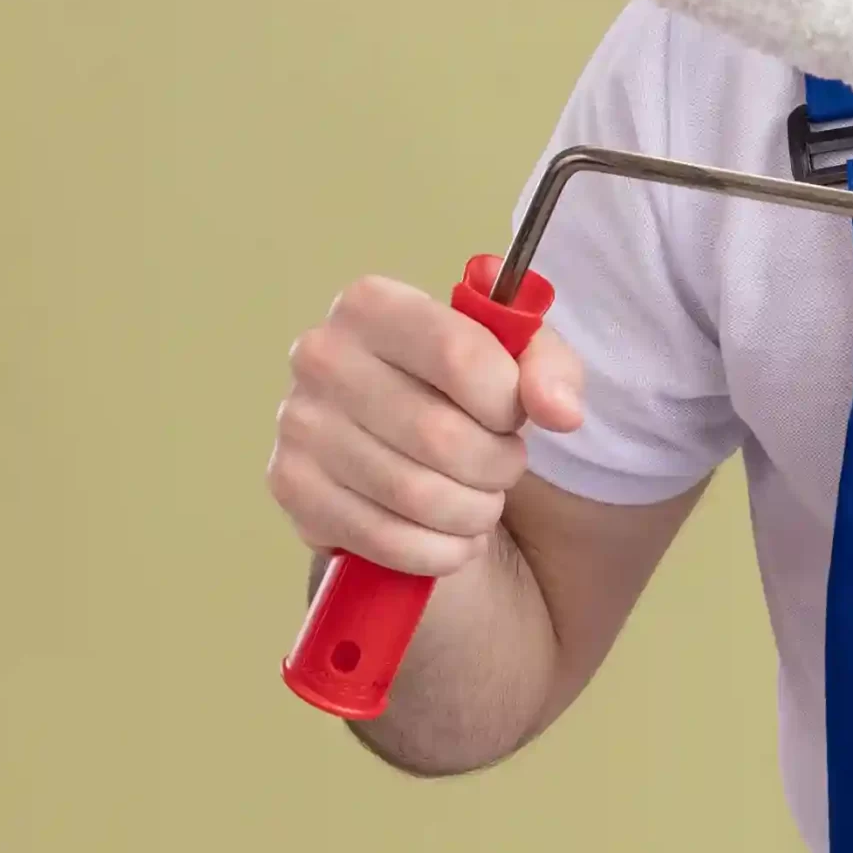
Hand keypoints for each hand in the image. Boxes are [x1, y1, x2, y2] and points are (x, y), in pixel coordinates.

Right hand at [267, 274, 585, 574]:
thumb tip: (561, 411)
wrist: (397, 437)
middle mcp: (322, 356)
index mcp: (372, 303)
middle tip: (504, 466)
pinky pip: (384, 538)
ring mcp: (298, 425)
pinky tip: (453, 536)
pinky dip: (438, 550)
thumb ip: (550, 369)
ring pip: (415, 494)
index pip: (459, 354)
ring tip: (482, 499)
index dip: (507, 400)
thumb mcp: (517, 357)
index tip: (516, 414)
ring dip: (473, 511)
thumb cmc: (462, 385)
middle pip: (439, 434)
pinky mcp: (291, 488)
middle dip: (496, 464)